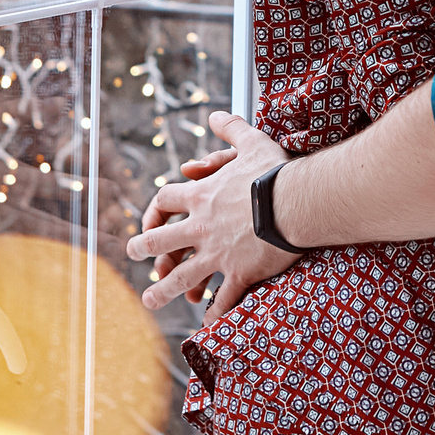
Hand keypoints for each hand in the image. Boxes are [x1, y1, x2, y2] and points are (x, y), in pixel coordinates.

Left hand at [129, 112, 296, 316]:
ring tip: (149, 301)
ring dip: (162, 290)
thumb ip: (230, 129)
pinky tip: (207, 321)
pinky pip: (222, 297)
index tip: (148, 219)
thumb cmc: (277, 170)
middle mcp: (202, 226)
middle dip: (143, 249)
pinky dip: (214, 311)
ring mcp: (218, 252)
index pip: (164, 200)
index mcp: (202, 195)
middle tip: (134, 255)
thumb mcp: (252, 141)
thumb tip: (215, 114)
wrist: (300, 201)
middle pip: (160, 241)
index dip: (153, 210)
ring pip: (182, 276)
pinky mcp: (240, 271)